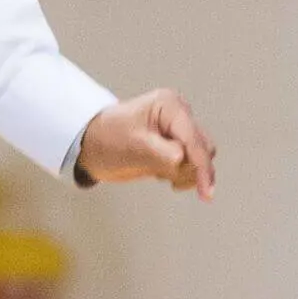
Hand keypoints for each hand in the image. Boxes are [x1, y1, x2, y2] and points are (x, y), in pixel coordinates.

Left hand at [77, 90, 216, 200]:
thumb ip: (160, 153)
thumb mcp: (133, 145)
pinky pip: (191, 164)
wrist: (92, 145)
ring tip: (156, 172)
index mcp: (170, 106)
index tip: (206, 192)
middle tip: (161, 176)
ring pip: (200, 158)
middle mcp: (179, 114)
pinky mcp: (176, 144)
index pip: (194, 140)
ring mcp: (179, 129)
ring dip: (183, 173)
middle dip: (188, 169)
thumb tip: (181, 159)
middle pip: (203, 148)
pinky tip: (159, 172)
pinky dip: (179, 174)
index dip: (202, 167)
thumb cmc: (107, 138)